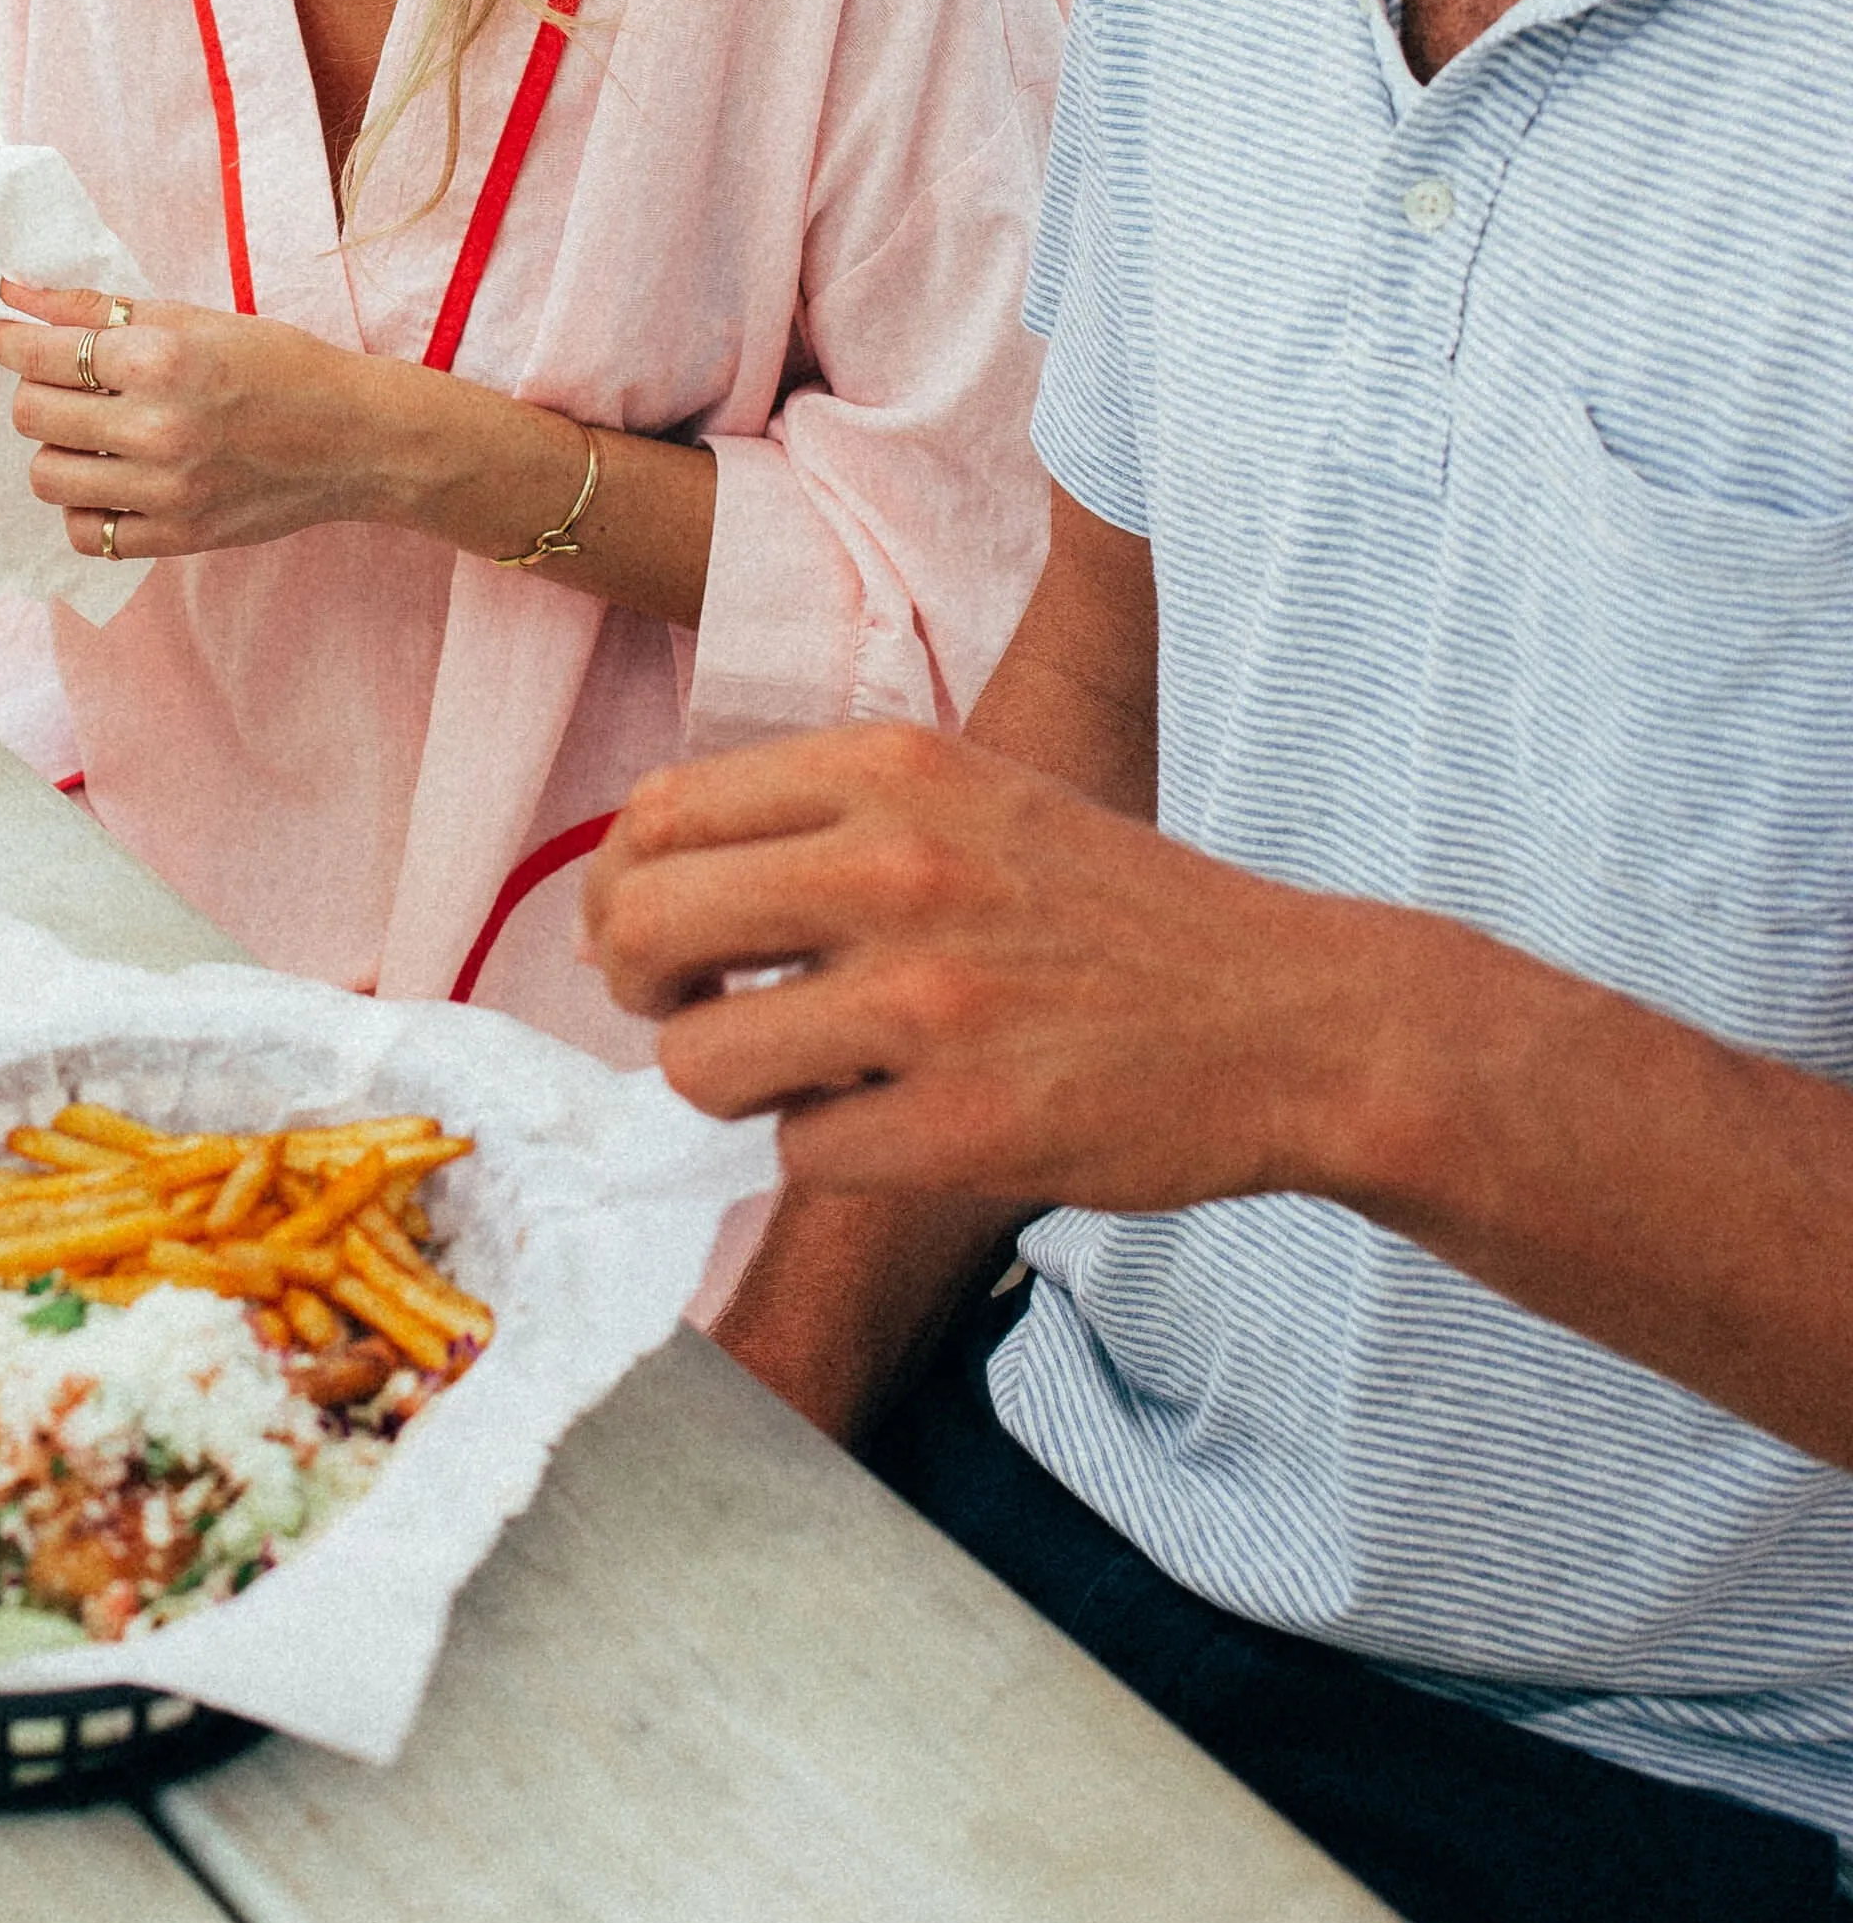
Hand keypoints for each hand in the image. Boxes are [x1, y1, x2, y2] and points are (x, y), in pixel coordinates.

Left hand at [0, 279, 404, 560]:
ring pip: (47, 479)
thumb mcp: (191, 317)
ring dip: (56, 452)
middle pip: (33, 416)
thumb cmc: (276, 364)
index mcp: (162, 361)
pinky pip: (88, 534)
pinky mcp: (178, 539)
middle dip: (36, 393)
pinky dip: (87, 507)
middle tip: (62, 384)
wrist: (354, 438)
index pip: (42, 354)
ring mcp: (167, 493)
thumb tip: (12, 292)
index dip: (7, 342)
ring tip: (90, 436)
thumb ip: (97, 308)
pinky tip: (111, 481)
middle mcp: (159, 430)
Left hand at [584, 723, 1418, 1219]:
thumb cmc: (1115, 915)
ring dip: (734, 1085)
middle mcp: (896, 867)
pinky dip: (832, 1151)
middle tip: (691, 1011)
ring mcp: (929, 1003)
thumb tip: (645, 887)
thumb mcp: (973, 801)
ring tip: (810, 1075)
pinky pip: (799, 1154)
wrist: (1296, 1018)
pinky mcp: (962, 1128)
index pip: (659, 816)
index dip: (626, 890)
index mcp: (892, 768)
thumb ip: (824, 820)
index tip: (655, 935)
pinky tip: (906, 1121)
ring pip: (699, 1062)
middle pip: (645, 929)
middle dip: (640, 986)